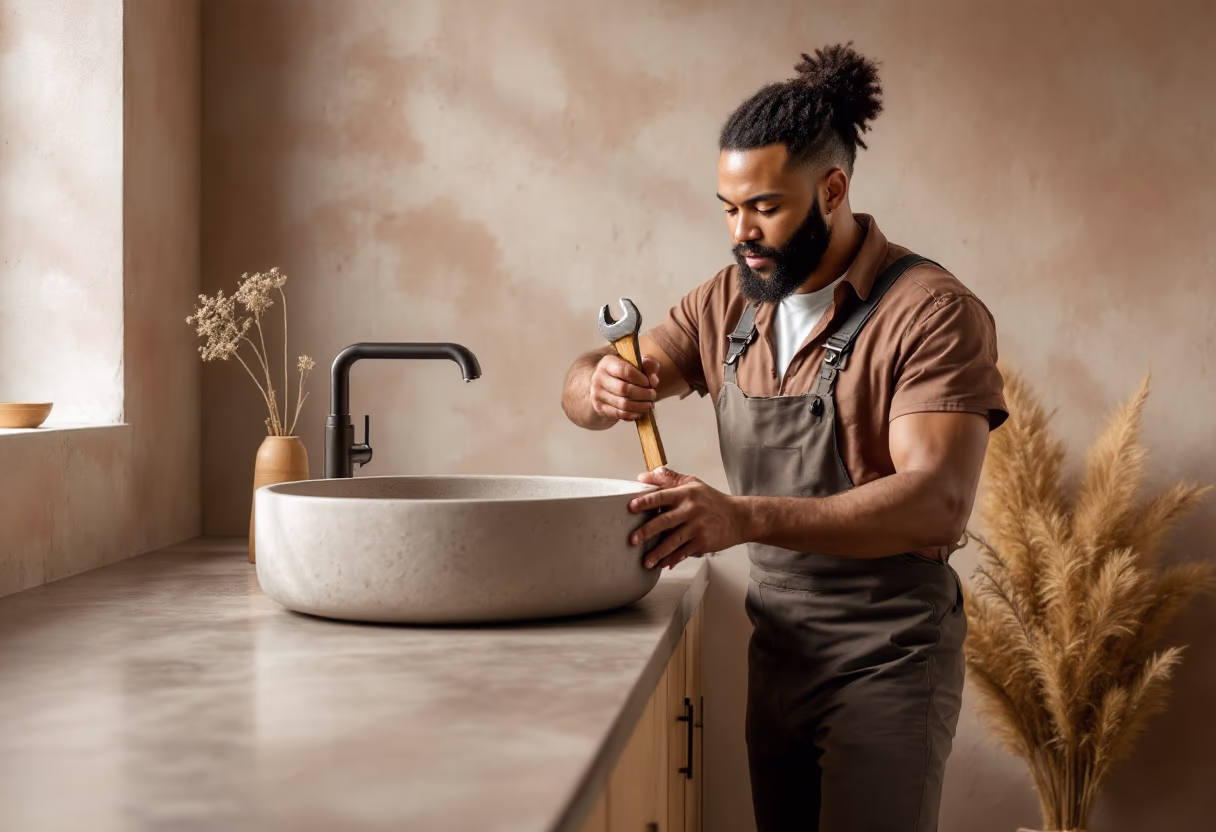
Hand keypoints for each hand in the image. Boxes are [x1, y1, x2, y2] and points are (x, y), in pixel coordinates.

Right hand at [590, 353, 660, 422]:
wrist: (611, 384)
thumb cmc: (628, 372)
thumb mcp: (640, 363)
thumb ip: (650, 365)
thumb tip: (653, 380)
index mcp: (608, 362)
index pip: (625, 371)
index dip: (640, 378)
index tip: (649, 382)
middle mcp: (599, 377)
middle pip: (624, 389)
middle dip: (643, 394)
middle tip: (653, 395)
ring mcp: (597, 394)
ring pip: (622, 404)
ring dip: (640, 406)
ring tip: (649, 404)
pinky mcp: (600, 408)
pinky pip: (619, 414)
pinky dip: (633, 414)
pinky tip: (641, 411)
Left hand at [627, 467, 746, 568]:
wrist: (739, 518)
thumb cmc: (712, 501)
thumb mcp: (693, 484)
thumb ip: (668, 479)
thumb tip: (643, 477)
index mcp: (686, 493)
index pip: (662, 496)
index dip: (646, 501)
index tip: (631, 507)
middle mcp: (691, 510)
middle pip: (665, 521)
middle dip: (647, 531)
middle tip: (633, 539)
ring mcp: (697, 527)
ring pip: (673, 541)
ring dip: (658, 553)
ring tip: (645, 561)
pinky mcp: (703, 542)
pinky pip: (684, 552)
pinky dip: (672, 559)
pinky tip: (662, 564)